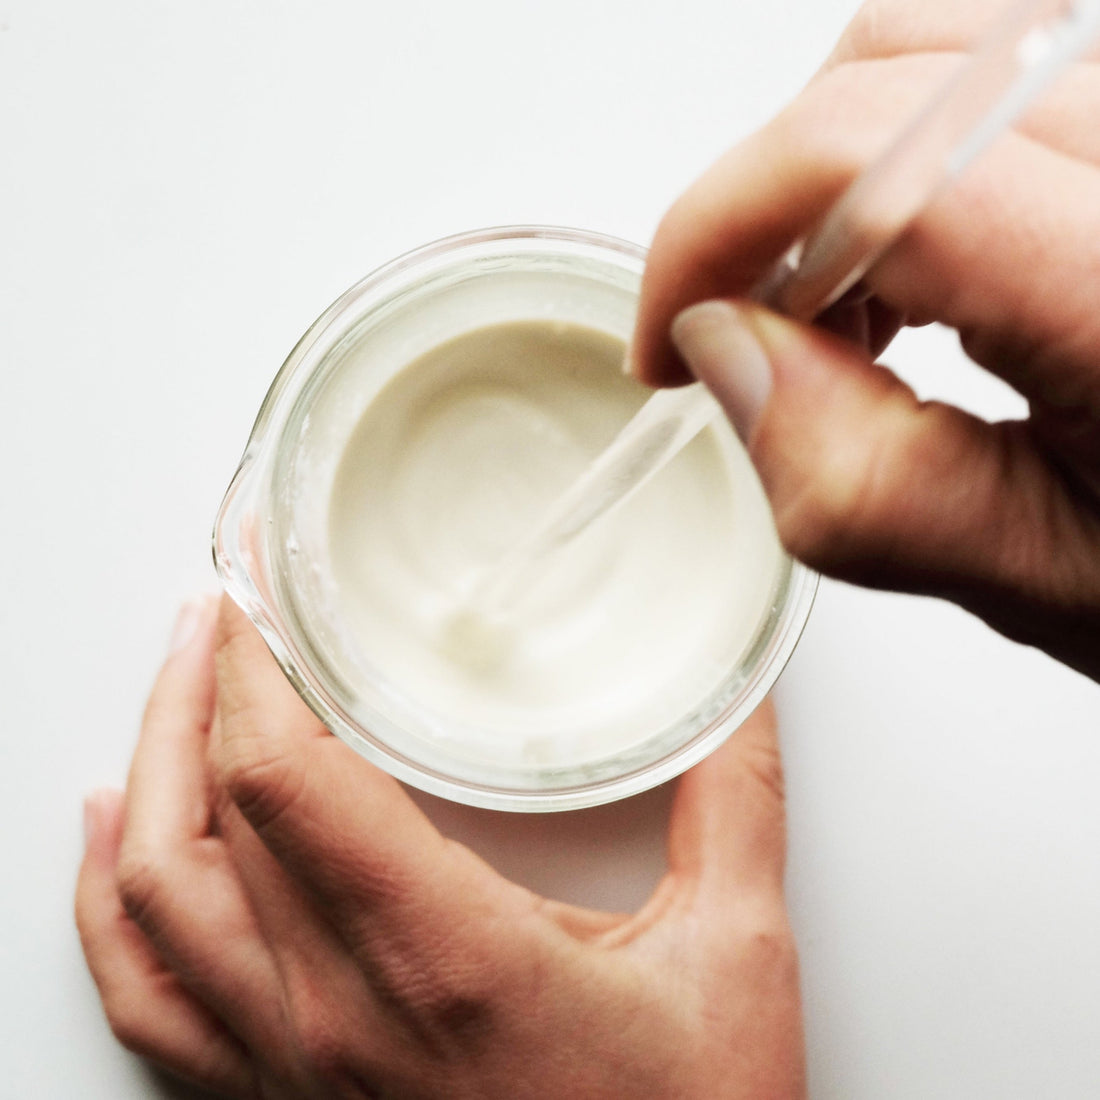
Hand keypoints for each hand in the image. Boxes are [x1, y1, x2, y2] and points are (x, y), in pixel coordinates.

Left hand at [76, 595, 804, 1098]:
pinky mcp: (287, 1095)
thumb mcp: (737, 958)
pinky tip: (114, 833)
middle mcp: (339, 1013)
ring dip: (150, 769)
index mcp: (444, 956)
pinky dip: (110, 901)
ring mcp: (295, 1064)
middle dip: (199, 685)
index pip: (288, 779)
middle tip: (226, 603)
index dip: (251, 663)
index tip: (256, 581)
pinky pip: (149, 996)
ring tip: (175, 685)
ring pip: (152, 898)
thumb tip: (737, 695)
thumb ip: (734, 801)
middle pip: (206, 815)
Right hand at [629, 0, 1099, 680]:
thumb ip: (867, 481)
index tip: (673, 333)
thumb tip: (724, 354)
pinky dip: (910, 154)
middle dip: (768, 205)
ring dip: (837, 173)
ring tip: (846, 310)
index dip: (717, 228)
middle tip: (753, 334)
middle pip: (890, 70)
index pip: (870, 159)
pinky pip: (1002, 67)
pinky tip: (919, 269)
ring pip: (939, 44)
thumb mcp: (1050, 578)